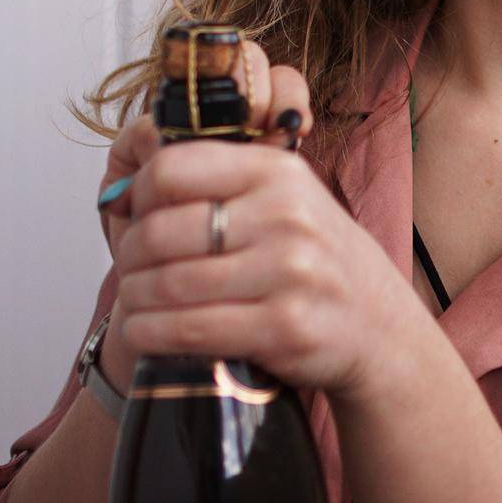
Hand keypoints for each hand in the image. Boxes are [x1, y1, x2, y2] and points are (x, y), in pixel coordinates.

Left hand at [96, 39, 315, 393]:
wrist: (379, 325)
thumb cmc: (316, 260)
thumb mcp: (285, 198)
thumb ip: (220, 183)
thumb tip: (121, 192)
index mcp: (276, 170)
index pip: (171, 167)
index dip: (139, 195)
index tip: (136, 218)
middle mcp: (285, 214)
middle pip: (161, 231)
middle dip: (129, 258)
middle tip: (127, 273)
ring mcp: (288, 271)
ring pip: (169, 284)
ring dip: (134, 301)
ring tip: (133, 306)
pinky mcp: (283, 327)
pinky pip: (190, 329)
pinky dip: (151, 335)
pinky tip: (145, 333)